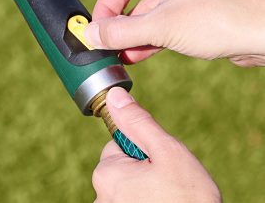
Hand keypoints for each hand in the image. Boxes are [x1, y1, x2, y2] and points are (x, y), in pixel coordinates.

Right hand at [85, 0, 264, 66]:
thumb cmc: (216, 20)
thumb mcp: (160, 27)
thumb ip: (121, 30)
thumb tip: (90, 34)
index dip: (105, 5)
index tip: (96, 28)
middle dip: (120, 23)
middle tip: (105, 43)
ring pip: (149, 12)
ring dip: (134, 34)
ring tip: (118, 55)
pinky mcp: (195, 9)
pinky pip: (164, 21)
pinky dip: (150, 37)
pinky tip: (136, 55)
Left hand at [92, 87, 220, 202]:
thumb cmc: (188, 199)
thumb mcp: (167, 152)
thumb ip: (138, 122)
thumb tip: (114, 96)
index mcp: (105, 173)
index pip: (118, 146)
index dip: (143, 151)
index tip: (160, 165)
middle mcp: (100, 197)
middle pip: (122, 169)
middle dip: (143, 171)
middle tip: (169, 184)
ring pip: (128, 190)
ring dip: (145, 191)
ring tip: (170, 200)